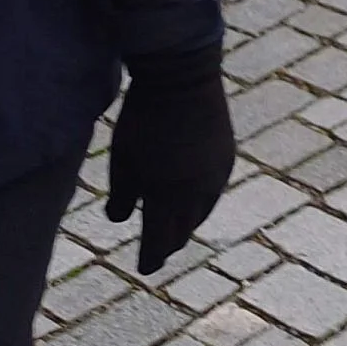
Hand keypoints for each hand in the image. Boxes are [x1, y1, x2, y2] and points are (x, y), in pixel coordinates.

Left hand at [105, 49, 235, 274]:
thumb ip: (121, 193)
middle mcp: (196, 192)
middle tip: (157, 252)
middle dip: (168, 244)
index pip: (159, 241)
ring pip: (200, 215)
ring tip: (173, 229)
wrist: (182, 76)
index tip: (143, 268)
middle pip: (183, 233)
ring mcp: (216, 176)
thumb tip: (119, 219)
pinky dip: (199, 204)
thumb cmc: (144, 115)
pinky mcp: (227, 160)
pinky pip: (213, 194)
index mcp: (167, 194)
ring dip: (185, 225)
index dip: (151, 257)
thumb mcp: (123, 155)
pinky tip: (190, 201)